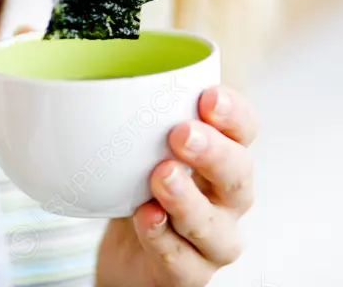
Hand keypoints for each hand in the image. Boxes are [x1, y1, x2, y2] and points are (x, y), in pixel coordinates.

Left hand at [95, 85, 256, 286]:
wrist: (126, 253)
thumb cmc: (140, 185)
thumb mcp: (139, 142)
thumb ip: (134, 112)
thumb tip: (97, 75)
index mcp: (221, 153)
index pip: (245, 128)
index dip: (234, 112)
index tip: (207, 96)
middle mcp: (226, 197)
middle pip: (239, 174)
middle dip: (214, 152)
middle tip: (182, 134)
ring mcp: (212, 239)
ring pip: (216, 227)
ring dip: (189, 201)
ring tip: (161, 176)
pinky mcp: (190, 274)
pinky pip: (184, 263)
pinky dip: (163, 239)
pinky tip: (146, 218)